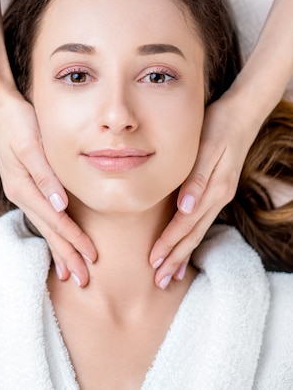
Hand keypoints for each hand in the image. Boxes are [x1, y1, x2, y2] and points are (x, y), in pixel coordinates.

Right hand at [0, 87, 96, 286]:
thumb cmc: (17, 121)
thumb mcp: (31, 143)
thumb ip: (45, 175)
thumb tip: (61, 205)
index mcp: (23, 186)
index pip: (54, 220)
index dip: (73, 239)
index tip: (91, 257)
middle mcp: (20, 193)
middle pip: (48, 230)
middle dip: (66, 255)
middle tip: (84, 280)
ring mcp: (20, 190)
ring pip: (44, 225)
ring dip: (58, 248)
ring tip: (69, 272)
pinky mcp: (24, 183)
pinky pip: (40, 215)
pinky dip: (50, 231)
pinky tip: (56, 240)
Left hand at [149, 93, 259, 288]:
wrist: (242, 113)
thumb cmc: (219, 125)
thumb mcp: (207, 147)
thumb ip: (196, 179)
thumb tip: (184, 208)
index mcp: (214, 189)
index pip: (186, 224)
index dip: (169, 244)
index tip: (153, 262)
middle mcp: (218, 197)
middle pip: (193, 234)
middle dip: (175, 258)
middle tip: (158, 281)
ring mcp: (220, 195)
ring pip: (199, 231)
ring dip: (183, 253)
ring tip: (170, 274)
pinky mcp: (217, 190)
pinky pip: (203, 221)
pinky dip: (192, 237)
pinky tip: (185, 246)